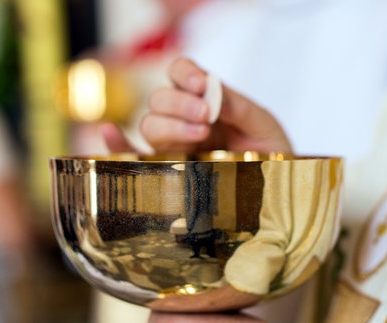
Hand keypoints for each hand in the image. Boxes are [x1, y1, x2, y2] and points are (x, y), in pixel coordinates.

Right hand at [103, 58, 292, 153]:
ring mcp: (172, 144)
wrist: (277, 187)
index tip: (201, 85)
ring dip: (169, 126)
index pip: (179, 72)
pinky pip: (133, 156)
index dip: (185, 73)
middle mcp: (183, 117)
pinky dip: (117, 144)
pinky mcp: (166, 170)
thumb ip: (238, 105)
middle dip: (180, 104)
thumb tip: (210, 92)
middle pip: (159, 99)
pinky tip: (109, 133)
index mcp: (204, 98)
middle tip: (206, 118)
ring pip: (149, 125)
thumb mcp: (262, 123)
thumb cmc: (269, 151)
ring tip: (200, 136)